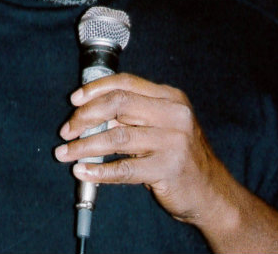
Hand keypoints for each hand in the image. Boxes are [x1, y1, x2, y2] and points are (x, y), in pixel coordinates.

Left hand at [54, 73, 236, 226]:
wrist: (212, 193)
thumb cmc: (179, 156)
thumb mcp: (161, 126)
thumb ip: (132, 116)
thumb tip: (89, 114)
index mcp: (170, 97)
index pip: (126, 83)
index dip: (96, 89)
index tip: (74, 100)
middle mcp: (174, 114)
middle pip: (118, 104)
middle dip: (85, 117)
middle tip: (66, 131)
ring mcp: (174, 141)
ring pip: (117, 137)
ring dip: (85, 145)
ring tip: (65, 153)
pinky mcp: (169, 168)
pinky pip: (125, 168)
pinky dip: (100, 170)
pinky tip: (83, 171)